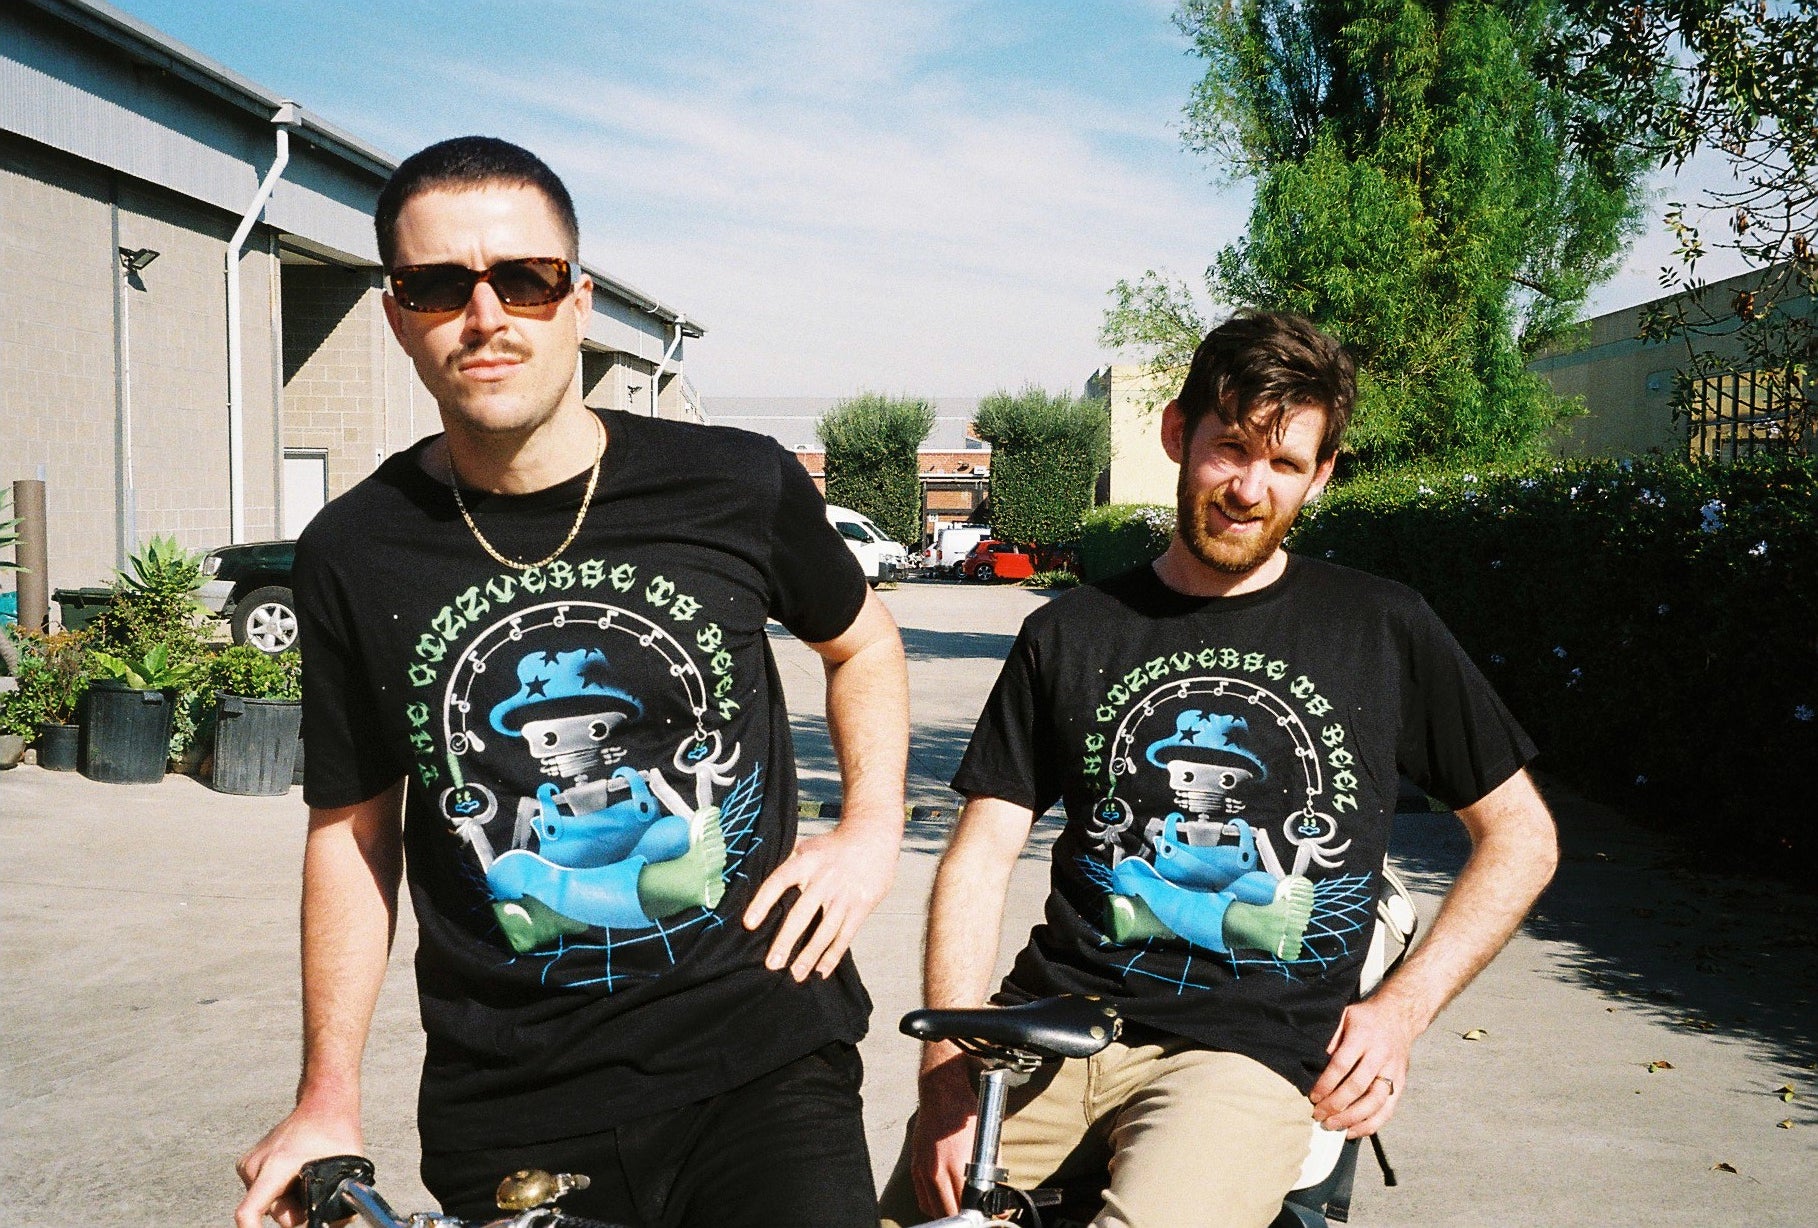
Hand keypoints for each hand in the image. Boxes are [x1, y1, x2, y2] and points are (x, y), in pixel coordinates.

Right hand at [234, 1102, 362, 1227]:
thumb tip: (337, 1224)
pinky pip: (266, 1191)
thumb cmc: (335, 1130)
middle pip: (273, 1211)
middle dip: (297, 1212)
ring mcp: (249, 1165)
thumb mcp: (348, 1167)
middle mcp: (255, 1166)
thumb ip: (340, 1202)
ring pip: (270, 1202)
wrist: (323, 1103)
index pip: (249, 1211)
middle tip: (320, 1194)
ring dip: (292, 1200)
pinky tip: (299, 1173)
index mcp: (275, 1166)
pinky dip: (284, 1190)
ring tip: (310, 1175)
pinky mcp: (249, 1165)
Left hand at [743, 820, 897, 979]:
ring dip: (809, 955)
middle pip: (801, 914)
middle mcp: (824, 878)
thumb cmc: (833, 846)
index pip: (778, 881)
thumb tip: (757, 884)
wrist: (873, 836)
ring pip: (825, 930)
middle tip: (771, 965)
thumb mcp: (808, 847)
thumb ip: (787, 866)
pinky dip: (833, 955)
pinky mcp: (862, 905)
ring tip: (795, 976)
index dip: (762, 902)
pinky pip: (845, 935)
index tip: (748, 924)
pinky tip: (821, 971)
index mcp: (806, 861)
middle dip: (786, 941)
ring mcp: (844, 893)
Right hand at [911, 1046, 979, 1219]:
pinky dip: (933, 1204)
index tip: (986, 1216)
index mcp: (956, 1165)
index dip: (977, 1216)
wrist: (942, 1094)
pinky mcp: (915, 1167)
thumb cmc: (965, 1115)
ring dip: (947, 1212)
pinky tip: (945, 1200)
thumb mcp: (988, 1143)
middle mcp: (936, 1171)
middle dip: (963, 1216)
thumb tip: (998, 1199)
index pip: (964, 1207)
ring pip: (932, 1209)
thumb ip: (993, 1174)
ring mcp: (922, 1170)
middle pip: (948, 1212)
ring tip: (961, 1209)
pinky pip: (923, 1198)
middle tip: (975, 1214)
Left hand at [1308, 994, 1422, 1138]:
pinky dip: (1371, 1124)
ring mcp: (1393, 1071)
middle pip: (1357, 1086)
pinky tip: (1353, 1131)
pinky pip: (1387, 1109)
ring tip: (1333, 1125)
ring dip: (1352, 1118)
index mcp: (1363, 1036)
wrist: (1400, 1015)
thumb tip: (1314, 1063)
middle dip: (1336, 1104)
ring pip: (1374, 1102)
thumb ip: (1331, 1038)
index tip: (1313, 1096)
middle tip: (1318, 1115)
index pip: (1342, 1065)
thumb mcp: (1344, 1016)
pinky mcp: (1401, 1083)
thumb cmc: (1365, 1018)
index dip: (1326, 1084)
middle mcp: (1380, 1055)